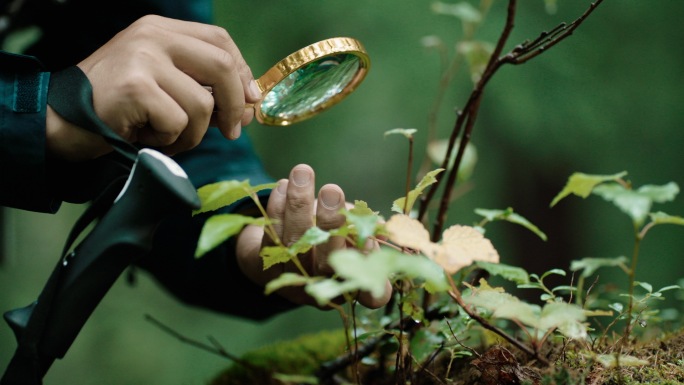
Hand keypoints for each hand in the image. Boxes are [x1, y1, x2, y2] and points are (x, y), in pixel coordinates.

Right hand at [46, 15, 261, 160]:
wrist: (59, 121)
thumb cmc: (116, 108)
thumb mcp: (162, 86)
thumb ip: (203, 88)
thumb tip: (250, 107)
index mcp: (160, 30)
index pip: (220, 40)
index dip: (242, 72)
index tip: (249, 101)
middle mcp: (152, 36)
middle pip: (221, 65)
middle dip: (235, 105)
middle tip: (231, 132)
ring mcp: (142, 58)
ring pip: (202, 103)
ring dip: (193, 133)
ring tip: (166, 136)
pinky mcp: (135, 87)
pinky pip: (179, 121)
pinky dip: (169, 140)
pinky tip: (146, 136)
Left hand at [236, 164, 391, 308]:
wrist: (279, 259)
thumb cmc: (329, 239)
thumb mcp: (349, 234)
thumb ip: (363, 228)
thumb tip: (378, 222)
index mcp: (352, 284)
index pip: (371, 292)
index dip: (372, 270)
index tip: (369, 239)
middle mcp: (324, 287)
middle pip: (328, 261)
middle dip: (330, 222)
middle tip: (332, 189)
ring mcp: (293, 281)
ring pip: (296, 243)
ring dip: (299, 203)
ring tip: (302, 172)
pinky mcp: (267, 270)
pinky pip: (271, 237)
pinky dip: (276, 208)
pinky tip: (283, 186)